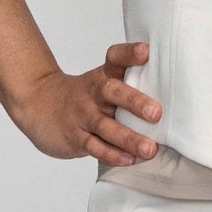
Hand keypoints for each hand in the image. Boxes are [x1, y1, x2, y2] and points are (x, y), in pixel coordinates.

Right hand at [14, 38, 163, 168]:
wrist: (36, 104)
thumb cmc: (83, 96)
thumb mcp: (101, 82)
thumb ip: (130, 84)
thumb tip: (175, 95)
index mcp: (102, 75)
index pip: (115, 58)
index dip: (130, 53)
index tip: (146, 51)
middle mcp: (93, 93)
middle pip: (112, 92)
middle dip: (135, 102)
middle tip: (156, 113)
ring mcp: (82, 116)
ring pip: (106, 126)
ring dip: (129, 138)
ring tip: (150, 149)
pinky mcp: (74, 137)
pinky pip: (94, 147)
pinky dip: (112, 154)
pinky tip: (129, 160)